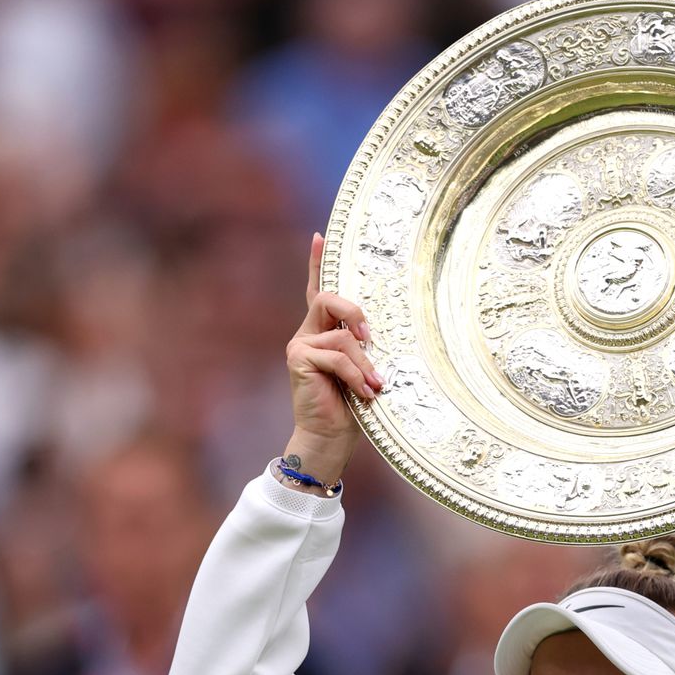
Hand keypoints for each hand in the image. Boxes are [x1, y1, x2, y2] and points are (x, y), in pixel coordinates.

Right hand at [284, 232, 380, 481]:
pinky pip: (338, 355)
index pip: (318, 291)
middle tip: (372, 339)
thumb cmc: (350, 407)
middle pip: (330, 299)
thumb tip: (375, 333)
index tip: (320, 236)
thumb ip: (362, 348)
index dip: (317, 263)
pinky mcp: (299, 359)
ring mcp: (300, 345)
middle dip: (356, 313)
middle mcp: (307, 334)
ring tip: (374, 387)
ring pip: (342, 336)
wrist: (328, 438)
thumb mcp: (362, 371)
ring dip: (365, 363)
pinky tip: (365, 394)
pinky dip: (357, 376)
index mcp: (322, 333)